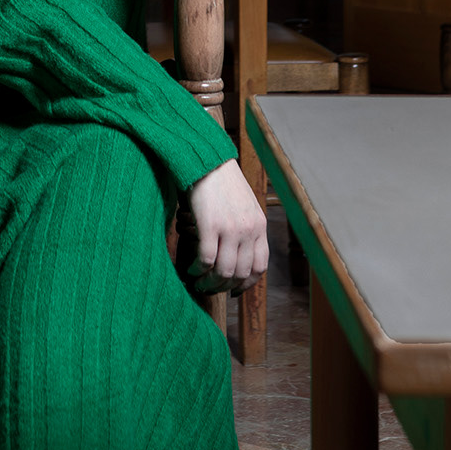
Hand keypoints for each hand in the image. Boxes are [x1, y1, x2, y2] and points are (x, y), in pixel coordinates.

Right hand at [185, 159, 268, 294]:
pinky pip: (205, 259)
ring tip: (198, 282)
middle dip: (224, 286)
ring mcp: (230, 228)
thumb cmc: (222, 181)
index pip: (260, 266)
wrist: (208, 159)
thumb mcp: (245, 204)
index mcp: (259, 225)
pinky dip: (197, 270)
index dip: (246, 284)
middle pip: (240, 273)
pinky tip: (191, 269)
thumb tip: (238, 254)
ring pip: (223, 271)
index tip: (234, 290)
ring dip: (209, 283)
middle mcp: (249, 230)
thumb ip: (246, 228)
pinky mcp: (210, 225)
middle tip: (210, 288)